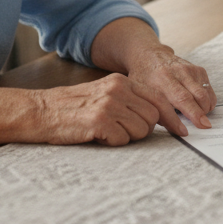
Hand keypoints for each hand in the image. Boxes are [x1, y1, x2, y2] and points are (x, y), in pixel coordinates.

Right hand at [36, 73, 166, 145]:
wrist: (40, 111)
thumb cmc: (72, 108)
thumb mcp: (103, 93)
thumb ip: (128, 99)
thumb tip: (158, 115)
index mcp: (121, 81)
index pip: (158, 99)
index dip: (171, 118)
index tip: (182, 131)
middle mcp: (118, 89)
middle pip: (153, 117)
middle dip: (142, 129)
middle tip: (120, 130)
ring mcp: (109, 104)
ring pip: (141, 130)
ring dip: (126, 137)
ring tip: (106, 131)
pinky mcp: (100, 121)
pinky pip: (122, 140)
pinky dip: (112, 142)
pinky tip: (97, 135)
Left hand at [125, 47, 215, 134]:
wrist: (150, 56)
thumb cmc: (145, 79)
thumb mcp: (144, 94)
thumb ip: (157, 111)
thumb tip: (177, 130)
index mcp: (161, 80)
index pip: (180, 99)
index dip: (188, 115)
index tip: (191, 130)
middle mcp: (178, 72)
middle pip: (196, 97)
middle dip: (201, 114)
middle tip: (204, 126)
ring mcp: (190, 70)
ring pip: (204, 94)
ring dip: (205, 109)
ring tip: (199, 116)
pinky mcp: (199, 70)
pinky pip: (208, 90)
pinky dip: (208, 102)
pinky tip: (200, 106)